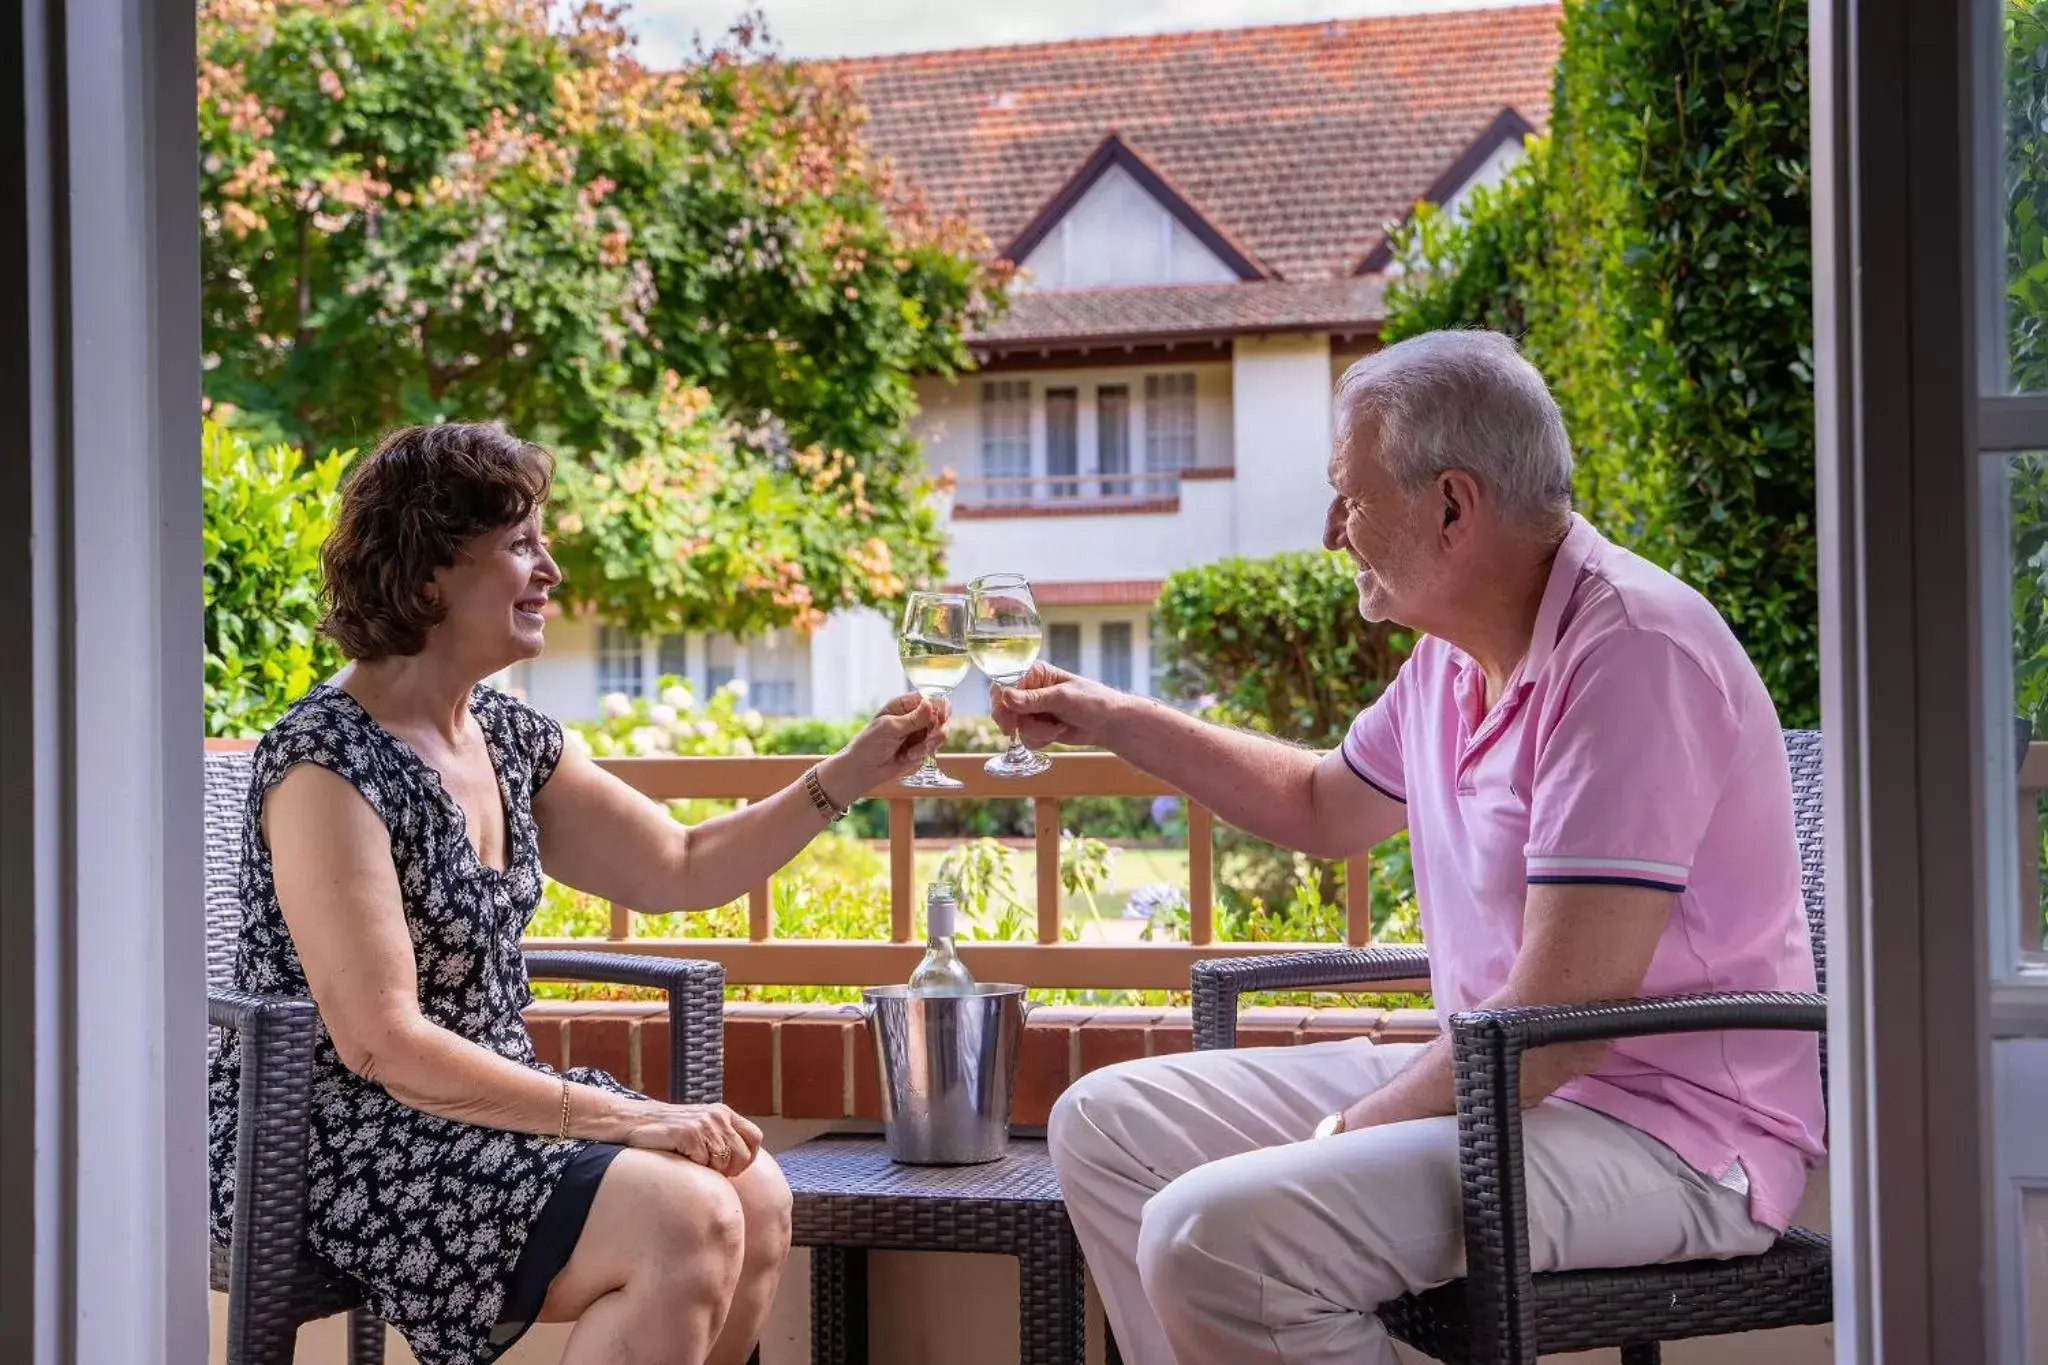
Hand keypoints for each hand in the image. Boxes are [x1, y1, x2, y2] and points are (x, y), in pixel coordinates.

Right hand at [619, 1099, 762, 1176]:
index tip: (732, 1168)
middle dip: (730, 1170)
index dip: (748, 1158)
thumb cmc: (669, 1131)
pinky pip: (703, 1161)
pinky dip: (694, 1166)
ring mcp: (704, 1123)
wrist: (635, 1121)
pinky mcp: (689, 1133)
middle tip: (711, 1171)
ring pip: (724, 1161)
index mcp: (724, 1113)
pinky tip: (681, 1157)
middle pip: (743, 1154)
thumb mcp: (702, 1127)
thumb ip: (722, 1137)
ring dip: (710, 1169)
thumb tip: (743, 1163)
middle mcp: (718, 1115)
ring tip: (694, 1161)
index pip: (755, 1138)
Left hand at [820, 692, 949, 802]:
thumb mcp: (890, 728)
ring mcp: (917, 733)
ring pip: (938, 733)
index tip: (940, 718)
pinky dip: (922, 753)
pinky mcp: (919, 749)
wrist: (862, 770)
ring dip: (928, 744)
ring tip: (911, 753)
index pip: (930, 698)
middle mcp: (913, 717)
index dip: (939, 707)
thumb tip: (930, 704)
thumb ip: (913, 718)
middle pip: (939, 716)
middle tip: (930, 739)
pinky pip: (932, 748)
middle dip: (937, 729)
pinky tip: (907, 757)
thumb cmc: (869, 745)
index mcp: (903, 705)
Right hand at [988, 662, 1126, 749]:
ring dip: (1036, 731)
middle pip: (1003, 706)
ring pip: (1015, 725)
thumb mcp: (1063, 698)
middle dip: (1013, 721)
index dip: (1000, 703)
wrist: (1109, 723)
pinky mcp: (1037, 726)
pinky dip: (1040, 739)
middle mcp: (1030, 689)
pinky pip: (1025, 737)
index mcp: (1035, 673)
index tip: (1006, 720)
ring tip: (1057, 728)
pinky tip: (1057, 733)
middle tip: (1016, 731)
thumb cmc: (1092, 701)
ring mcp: (1032, 709)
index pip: (1004, 684)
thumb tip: (1006, 697)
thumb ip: (1034, 699)